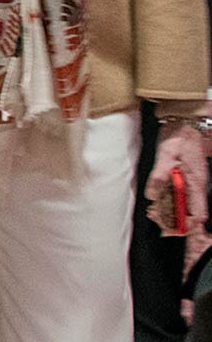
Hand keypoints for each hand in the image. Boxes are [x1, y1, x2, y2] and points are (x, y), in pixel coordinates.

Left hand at [146, 120, 208, 234]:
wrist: (184, 121)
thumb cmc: (178, 137)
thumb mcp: (166, 155)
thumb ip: (160, 175)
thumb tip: (152, 194)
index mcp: (196, 183)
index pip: (199, 213)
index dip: (188, 225)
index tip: (173, 230)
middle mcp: (197, 185)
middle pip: (191, 212)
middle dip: (176, 220)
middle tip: (159, 221)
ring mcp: (193, 181)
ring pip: (185, 203)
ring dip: (172, 210)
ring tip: (156, 213)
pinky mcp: (186, 176)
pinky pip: (181, 193)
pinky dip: (170, 199)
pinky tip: (158, 199)